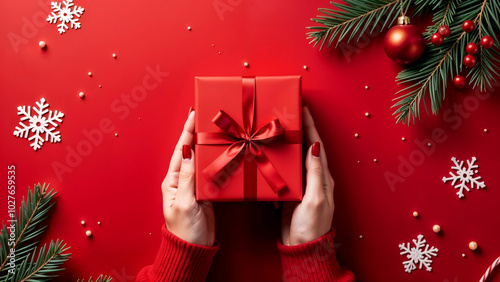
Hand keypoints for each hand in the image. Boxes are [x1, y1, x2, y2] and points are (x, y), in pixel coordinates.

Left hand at [161, 110, 214, 245]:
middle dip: (199, 134)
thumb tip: (189, 152)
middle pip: (193, 151)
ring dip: (210, 145)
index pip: (181, 150)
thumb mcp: (184, 202)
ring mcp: (196, 185)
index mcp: (173, 180)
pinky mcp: (208, 192)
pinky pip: (214, 172)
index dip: (187, 132)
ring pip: (204, 160)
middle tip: (208, 116)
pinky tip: (225, 152)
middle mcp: (183, 179)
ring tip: (218, 129)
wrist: (195, 249)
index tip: (193, 114)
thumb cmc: (184, 229)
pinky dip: (219, 161)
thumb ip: (187, 177)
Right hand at [281, 106, 334, 245]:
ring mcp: (301, 185)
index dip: (311, 127)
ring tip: (278, 130)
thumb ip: (315, 173)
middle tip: (288, 114)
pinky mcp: (290, 193)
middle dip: (299, 131)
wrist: (302, 247)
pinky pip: (284, 172)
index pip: (317, 146)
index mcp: (323, 178)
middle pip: (306, 149)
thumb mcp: (315, 198)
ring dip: (288, 145)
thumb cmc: (312, 225)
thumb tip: (315, 147)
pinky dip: (279, 162)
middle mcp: (313, 179)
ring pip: (294, 159)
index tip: (304, 110)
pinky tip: (271, 156)